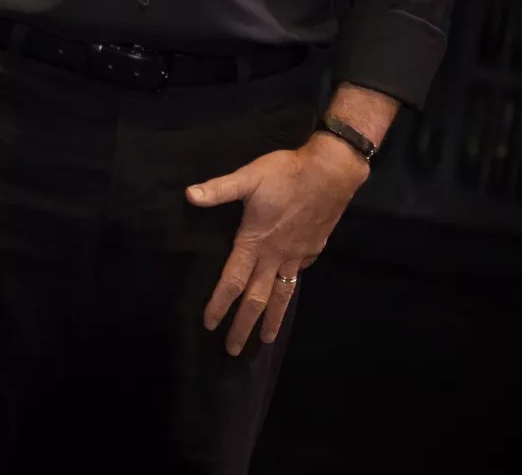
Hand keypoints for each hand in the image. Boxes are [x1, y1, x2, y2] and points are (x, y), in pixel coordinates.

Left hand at [186, 134, 368, 355]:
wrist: (331, 172)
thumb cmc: (286, 173)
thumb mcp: (249, 177)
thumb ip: (220, 189)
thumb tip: (190, 195)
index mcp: (255, 242)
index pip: (233, 281)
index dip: (220, 303)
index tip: (210, 325)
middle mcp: (275, 256)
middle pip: (256, 299)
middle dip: (243, 326)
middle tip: (232, 350)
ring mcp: (296, 256)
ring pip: (281, 296)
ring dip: (271, 320)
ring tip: (265, 341)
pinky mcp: (312, 250)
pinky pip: (296, 277)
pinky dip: (289, 292)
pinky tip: (285, 296)